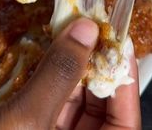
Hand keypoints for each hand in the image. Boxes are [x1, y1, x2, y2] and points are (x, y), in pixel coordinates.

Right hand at [0, 18, 140, 129]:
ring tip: (71, 35)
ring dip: (73, 67)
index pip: (125, 124)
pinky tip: (48, 53)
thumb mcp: (25, 121)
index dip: (126, 81)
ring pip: (75, 101)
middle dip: (96, 67)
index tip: (120, 44)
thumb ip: (59, 75)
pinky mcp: (32, 127)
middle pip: (101, 107)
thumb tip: (86, 31)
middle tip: (92, 32)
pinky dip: (51, 77)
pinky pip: (52, 101)